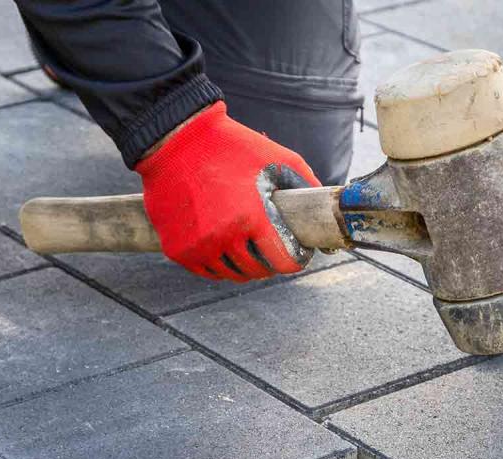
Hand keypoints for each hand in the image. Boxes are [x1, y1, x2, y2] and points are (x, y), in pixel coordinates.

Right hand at [135, 102, 318, 281]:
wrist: (177, 141)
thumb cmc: (232, 147)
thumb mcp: (278, 159)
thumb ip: (305, 185)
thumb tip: (325, 210)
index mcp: (250, 218)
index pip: (283, 262)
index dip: (295, 260)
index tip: (297, 252)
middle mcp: (222, 237)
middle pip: (258, 271)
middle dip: (271, 262)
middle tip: (272, 247)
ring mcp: (198, 246)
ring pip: (232, 274)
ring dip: (245, 265)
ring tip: (249, 246)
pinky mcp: (177, 250)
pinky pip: (208, 271)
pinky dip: (220, 263)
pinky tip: (226, 246)